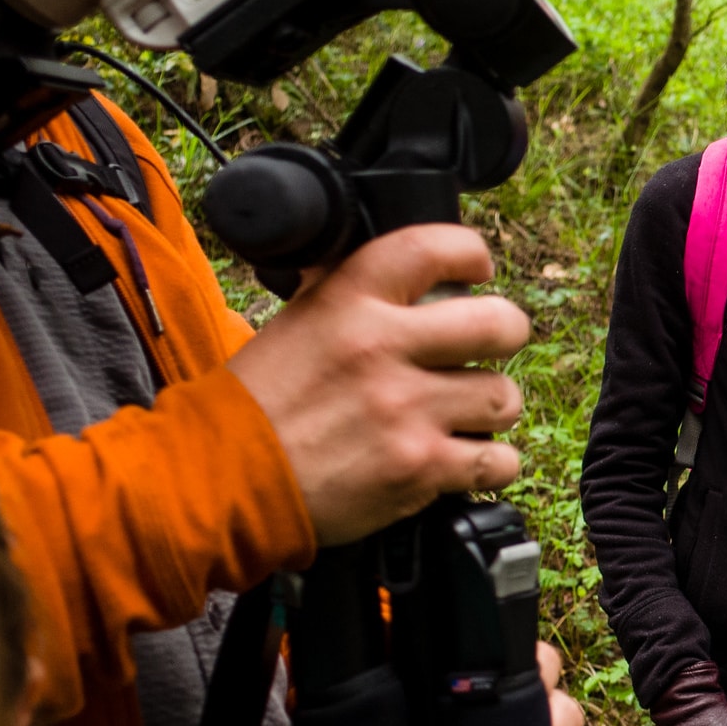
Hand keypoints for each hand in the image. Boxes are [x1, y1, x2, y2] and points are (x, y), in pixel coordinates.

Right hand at [229, 224, 529, 545]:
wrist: (222, 478)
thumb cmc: (258, 403)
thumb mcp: (297, 323)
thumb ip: (350, 294)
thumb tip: (401, 269)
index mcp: (348, 300)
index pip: (434, 247)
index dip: (471, 255)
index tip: (477, 272)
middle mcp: (381, 347)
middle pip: (500, 323)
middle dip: (504, 336)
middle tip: (488, 350)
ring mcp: (405, 410)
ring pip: (503, 396)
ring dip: (491, 409)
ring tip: (463, 416)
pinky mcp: (419, 467)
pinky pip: (498, 461)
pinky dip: (491, 466)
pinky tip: (465, 461)